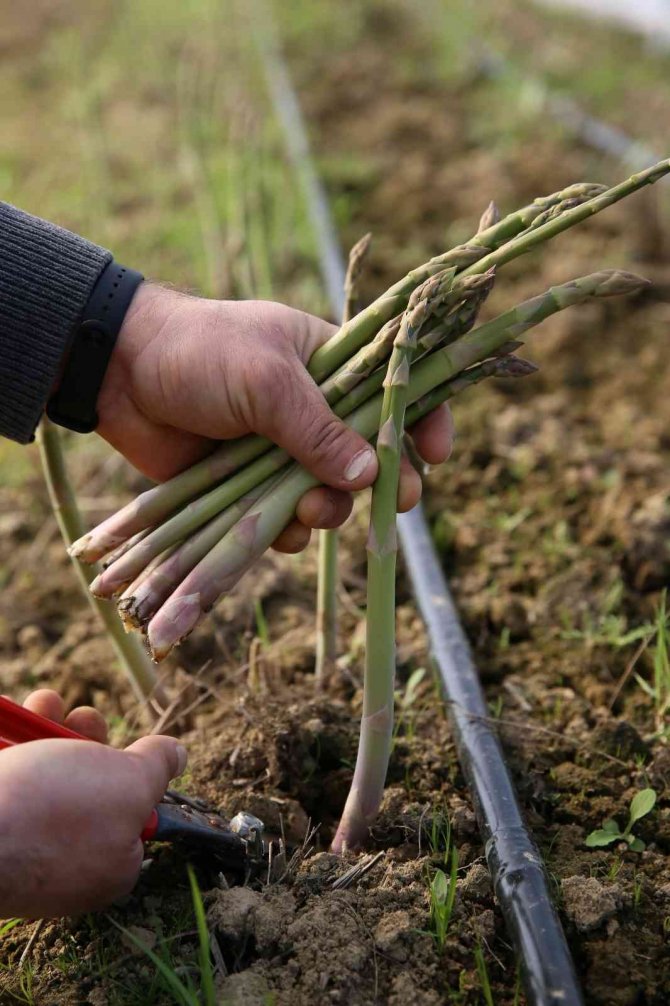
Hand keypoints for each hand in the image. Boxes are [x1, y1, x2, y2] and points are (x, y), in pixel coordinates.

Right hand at [0, 690, 186, 917]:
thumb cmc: (54, 809)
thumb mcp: (130, 784)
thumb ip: (155, 768)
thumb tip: (177, 755)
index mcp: (106, 866)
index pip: (133, 818)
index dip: (131, 776)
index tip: (127, 752)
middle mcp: (63, 859)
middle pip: (85, 784)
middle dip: (84, 738)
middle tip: (82, 718)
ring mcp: (19, 839)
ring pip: (42, 770)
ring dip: (46, 726)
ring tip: (44, 703)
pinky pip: (7, 770)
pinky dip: (11, 736)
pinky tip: (13, 714)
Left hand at [97, 284, 453, 552]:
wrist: (119, 373)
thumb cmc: (199, 353)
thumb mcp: (266, 378)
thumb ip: (317, 428)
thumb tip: (369, 474)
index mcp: (329, 364)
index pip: (394, 391)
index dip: (422, 421)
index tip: (436, 454)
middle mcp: (312, 410)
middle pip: (368, 455)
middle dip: (383, 481)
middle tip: (396, 501)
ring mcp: (280, 451)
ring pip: (329, 494)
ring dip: (331, 511)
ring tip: (312, 512)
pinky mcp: (248, 486)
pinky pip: (284, 520)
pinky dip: (287, 531)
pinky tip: (279, 529)